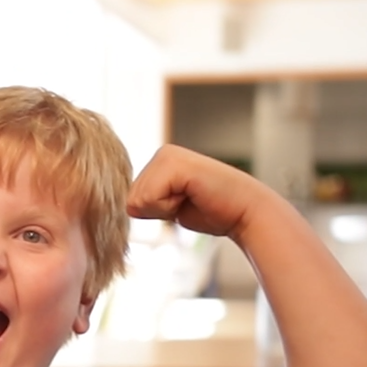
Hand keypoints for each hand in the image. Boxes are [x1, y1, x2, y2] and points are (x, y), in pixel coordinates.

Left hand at [127, 144, 279, 239]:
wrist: (244, 212)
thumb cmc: (211, 211)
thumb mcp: (169, 206)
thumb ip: (147, 201)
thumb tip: (122, 206)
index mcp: (158, 162)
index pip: (129, 201)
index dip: (155, 213)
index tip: (183, 204)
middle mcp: (161, 153)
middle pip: (130, 200)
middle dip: (158, 211)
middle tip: (189, 201)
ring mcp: (167, 156)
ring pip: (137, 201)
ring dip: (164, 209)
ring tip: (192, 197)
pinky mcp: (174, 164)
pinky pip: (148, 200)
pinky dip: (169, 207)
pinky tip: (193, 195)